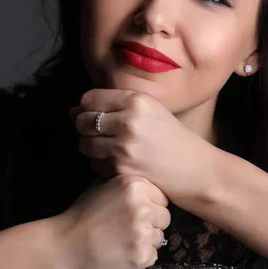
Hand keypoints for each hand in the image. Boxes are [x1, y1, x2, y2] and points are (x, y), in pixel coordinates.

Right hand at [54, 175, 170, 268]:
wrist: (65, 246)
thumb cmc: (82, 215)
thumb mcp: (101, 185)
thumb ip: (125, 180)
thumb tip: (144, 175)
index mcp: (134, 184)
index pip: (161, 196)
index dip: (149, 204)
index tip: (133, 211)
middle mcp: (143, 205)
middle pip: (165, 216)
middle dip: (151, 222)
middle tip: (128, 227)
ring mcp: (143, 231)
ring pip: (160, 236)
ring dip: (146, 240)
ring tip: (122, 240)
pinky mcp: (142, 254)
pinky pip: (153, 255)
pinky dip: (141, 257)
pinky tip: (122, 252)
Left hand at [68, 88, 215, 204]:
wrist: (196, 170)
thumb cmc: (173, 140)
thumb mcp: (150, 111)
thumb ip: (114, 107)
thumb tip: (72, 110)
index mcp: (137, 100)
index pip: (90, 98)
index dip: (87, 108)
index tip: (95, 115)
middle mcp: (129, 120)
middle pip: (83, 120)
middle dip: (85, 128)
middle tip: (101, 134)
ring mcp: (124, 146)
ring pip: (84, 143)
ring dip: (91, 147)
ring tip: (110, 149)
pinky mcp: (121, 169)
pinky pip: (94, 164)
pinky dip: (101, 165)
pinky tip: (118, 163)